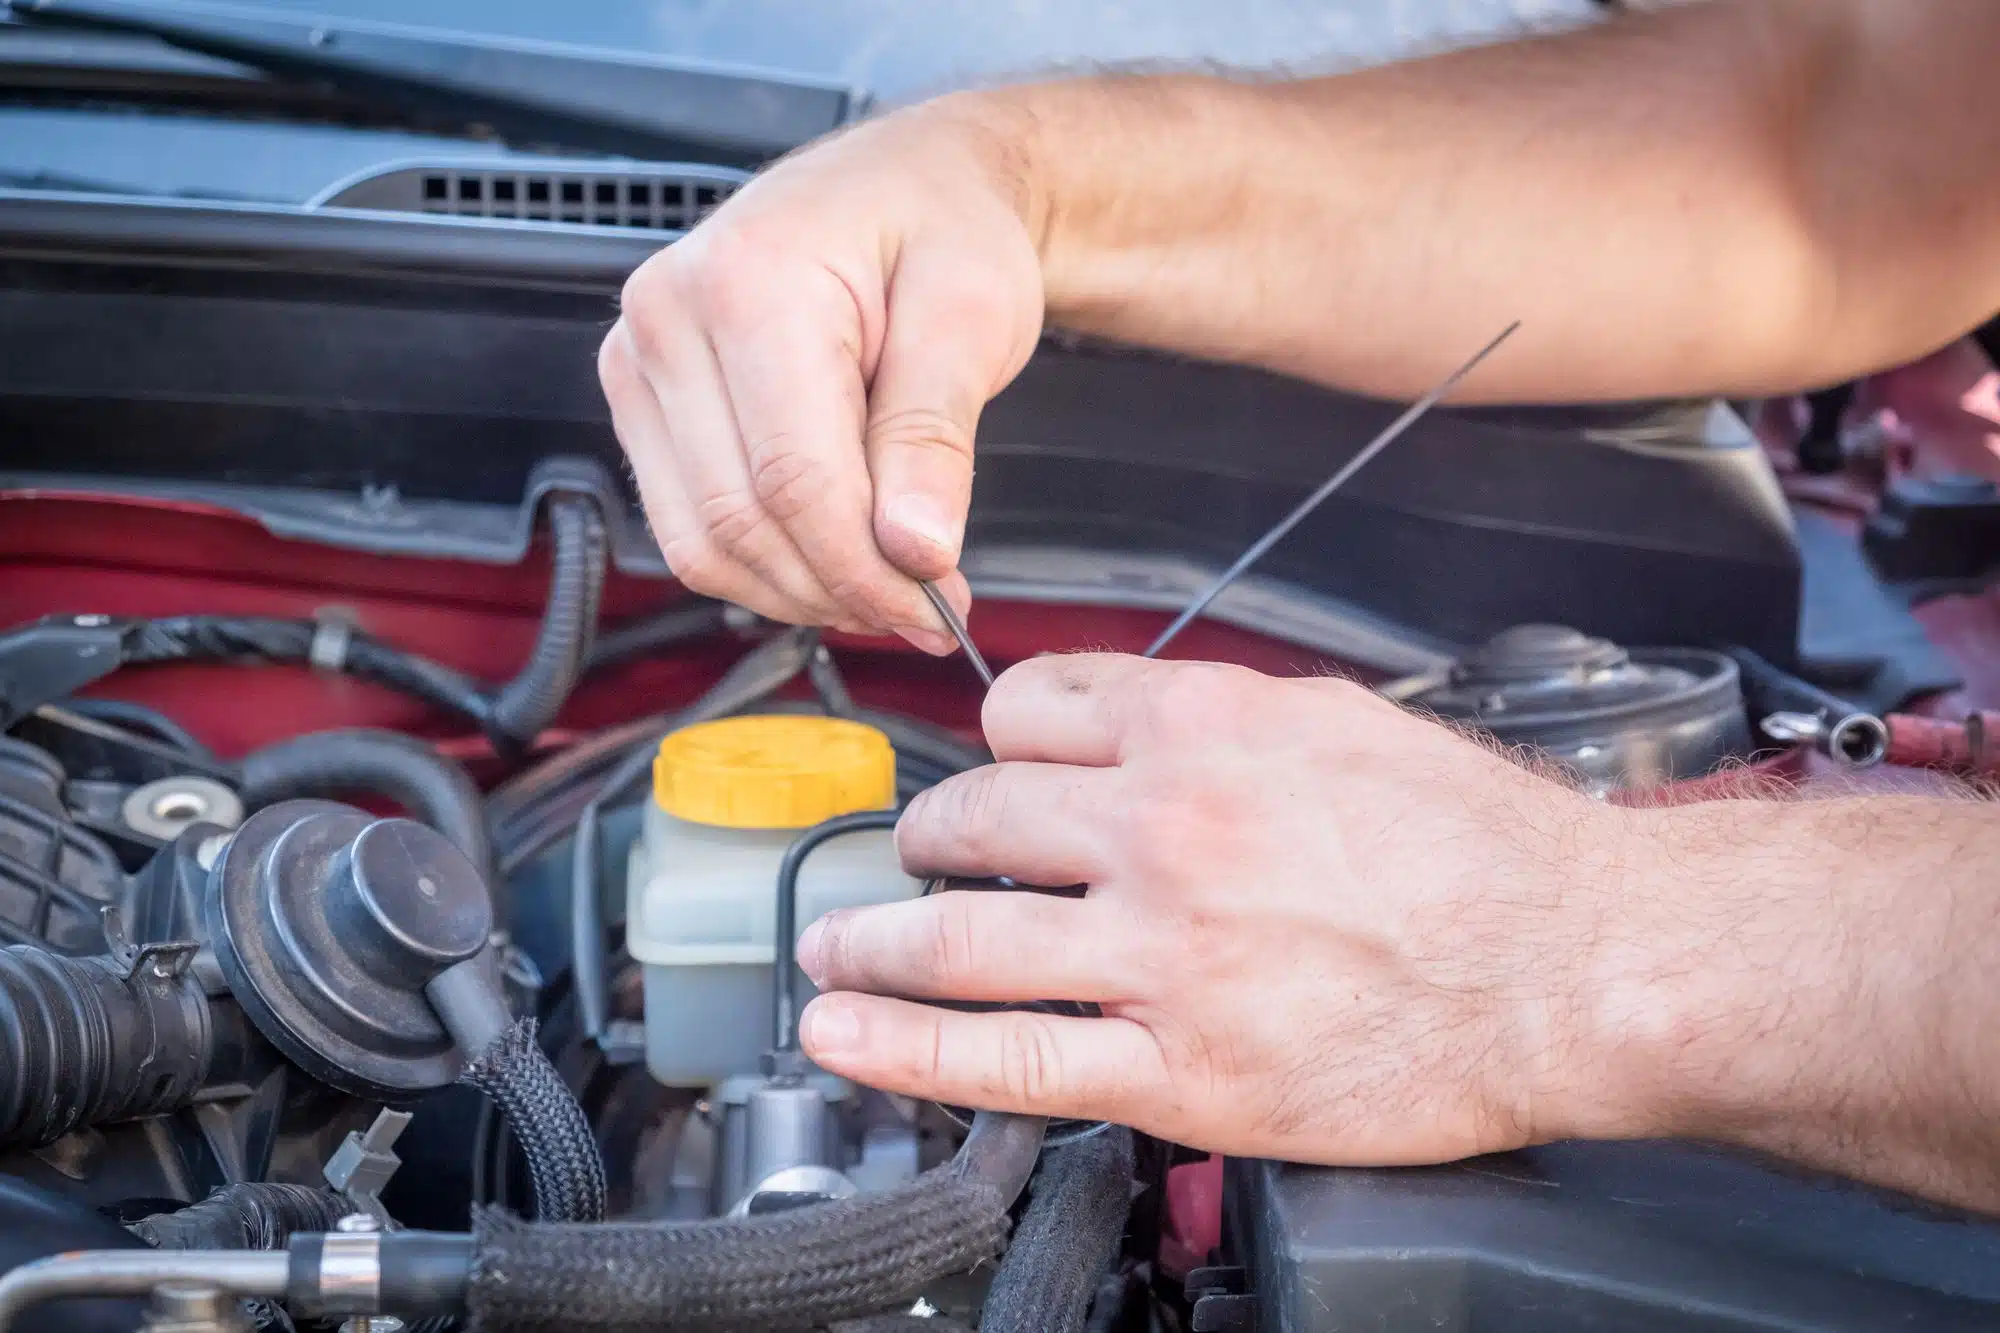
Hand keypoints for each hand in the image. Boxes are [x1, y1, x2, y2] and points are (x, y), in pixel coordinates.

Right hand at [598, 99, 1046, 651]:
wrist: (910, 186)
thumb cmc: (943, 229)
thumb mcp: (972, 316)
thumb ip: (933, 435)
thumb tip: (915, 550)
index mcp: (748, 282)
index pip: (795, 479)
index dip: (868, 569)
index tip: (941, 608)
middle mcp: (668, 319)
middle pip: (741, 520)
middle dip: (843, 589)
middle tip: (932, 611)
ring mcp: (640, 362)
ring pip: (701, 542)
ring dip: (800, 591)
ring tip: (890, 590)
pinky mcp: (644, 402)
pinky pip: (689, 526)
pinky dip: (765, 567)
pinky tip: (837, 561)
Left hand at [794, 653, 1656, 1163]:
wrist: (1572, 963)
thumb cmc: (1479, 847)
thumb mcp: (1338, 722)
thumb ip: (1211, 718)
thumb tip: (1115, 724)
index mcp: (1202, 728)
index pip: (1022, 713)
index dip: (992, 744)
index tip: (989, 772)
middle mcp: (1164, 830)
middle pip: (973, 817)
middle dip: (926, 838)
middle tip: (917, 860)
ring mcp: (1164, 956)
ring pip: (959, 938)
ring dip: (874, 945)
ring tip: (836, 953)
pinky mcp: (1184, 1072)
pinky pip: (1008, 1059)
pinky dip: (904, 1051)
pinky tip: (846, 1037)